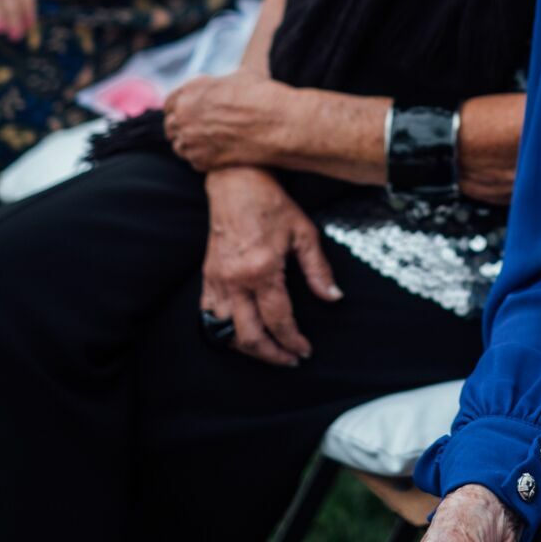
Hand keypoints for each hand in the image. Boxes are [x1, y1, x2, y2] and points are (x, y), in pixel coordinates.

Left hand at [165, 72, 288, 170]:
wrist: (276, 123)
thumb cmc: (263, 96)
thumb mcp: (240, 75)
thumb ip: (221, 82)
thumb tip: (223, 82)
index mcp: (190, 91)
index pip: (170, 103)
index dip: (179, 107)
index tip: (186, 112)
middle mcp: (184, 115)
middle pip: (170, 125)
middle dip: (181, 126)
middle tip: (196, 129)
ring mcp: (190, 140)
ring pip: (179, 145)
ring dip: (189, 144)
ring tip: (206, 143)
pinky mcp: (200, 160)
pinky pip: (193, 161)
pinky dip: (201, 158)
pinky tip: (216, 154)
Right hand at [201, 165, 341, 366]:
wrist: (236, 182)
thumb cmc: (271, 203)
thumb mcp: (303, 232)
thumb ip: (318, 269)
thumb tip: (333, 297)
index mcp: (261, 270)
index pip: (278, 320)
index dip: (293, 341)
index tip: (305, 350)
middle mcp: (235, 280)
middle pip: (249, 337)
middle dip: (272, 355)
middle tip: (290, 359)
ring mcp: (217, 280)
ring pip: (226, 332)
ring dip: (248, 348)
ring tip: (269, 350)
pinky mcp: (207, 276)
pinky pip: (209, 316)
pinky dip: (224, 331)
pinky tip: (241, 333)